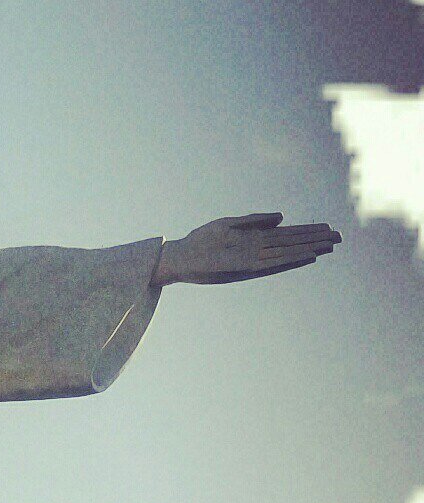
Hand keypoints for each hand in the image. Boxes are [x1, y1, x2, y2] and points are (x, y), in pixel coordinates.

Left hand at [156, 213, 339, 285]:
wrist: (180, 256)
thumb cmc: (202, 240)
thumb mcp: (230, 224)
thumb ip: (255, 220)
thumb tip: (281, 217)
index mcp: (255, 239)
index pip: (287, 235)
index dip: (308, 232)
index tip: (328, 228)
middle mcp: (257, 250)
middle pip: (292, 243)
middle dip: (315, 240)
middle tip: (340, 238)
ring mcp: (251, 258)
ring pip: (286, 252)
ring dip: (308, 249)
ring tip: (329, 245)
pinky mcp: (242, 266)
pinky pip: (271, 263)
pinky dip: (289, 260)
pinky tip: (305, 256)